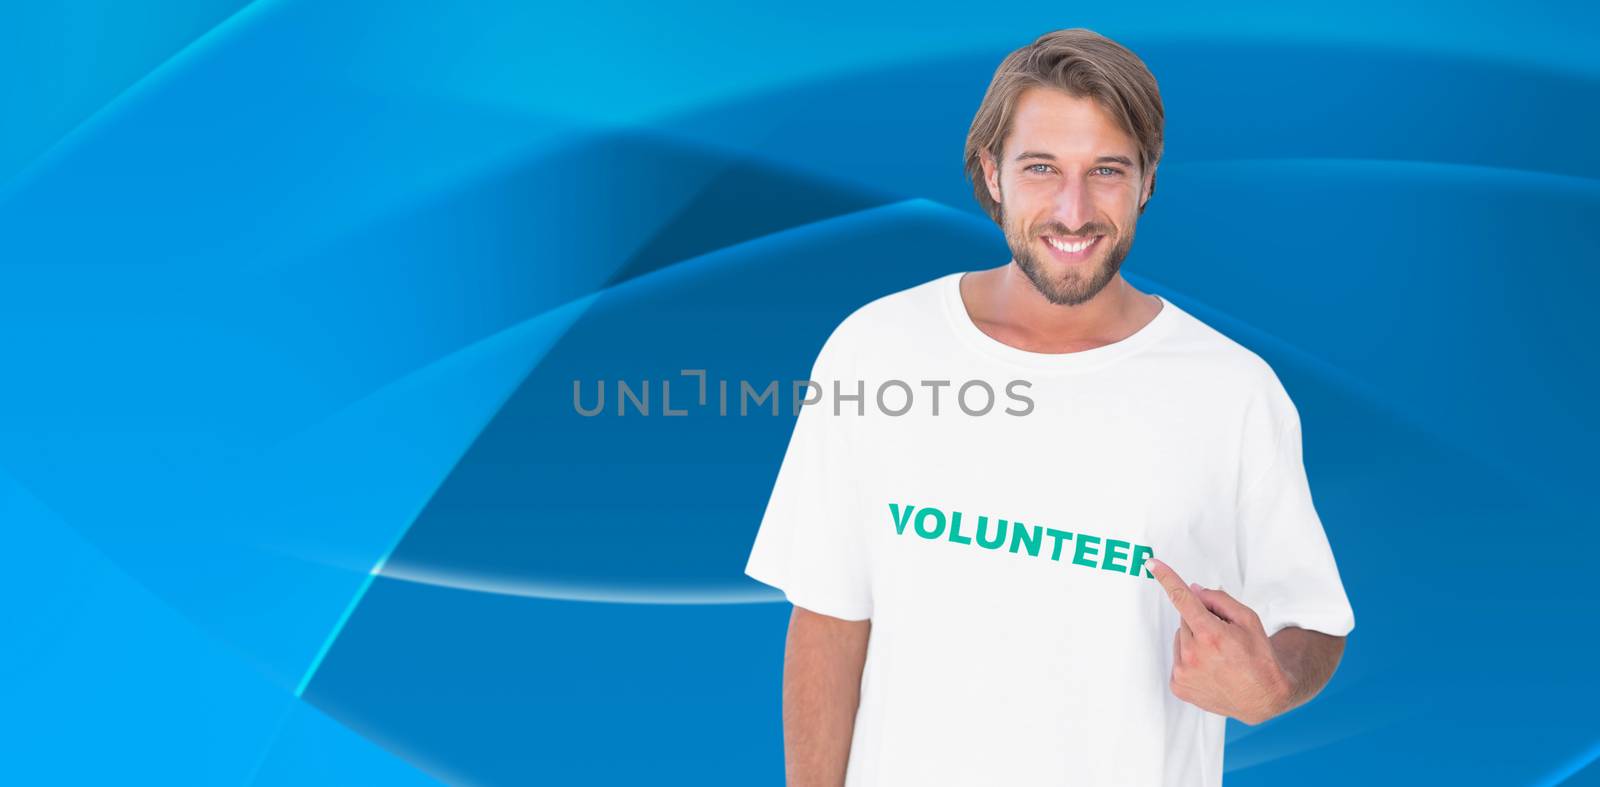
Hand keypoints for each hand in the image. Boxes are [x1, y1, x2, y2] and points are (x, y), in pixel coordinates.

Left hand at [1146, 557, 1291, 724]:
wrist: (1262, 697)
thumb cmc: (1258, 656)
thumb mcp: (1248, 620)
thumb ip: (1219, 600)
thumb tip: (1192, 590)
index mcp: (1211, 635)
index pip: (1182, 599)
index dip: (1166, 578)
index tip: (1151, 564)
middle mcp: (1193, 654)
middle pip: (1185, 620)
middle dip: (1201, 622)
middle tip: (1223, 638)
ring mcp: (1183, 673)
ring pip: (1181, 639)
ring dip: (1195, 641)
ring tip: (1218, 657)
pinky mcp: (1178, 686)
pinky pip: (1178, 659)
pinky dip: (1190, 660)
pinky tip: (1210, 669)